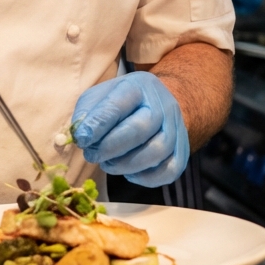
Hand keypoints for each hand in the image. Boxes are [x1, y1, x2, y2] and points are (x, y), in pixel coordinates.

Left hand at [72, 72, 189, 187]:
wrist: (158, 102)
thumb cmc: (121, 102)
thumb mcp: (100, 96)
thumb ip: (87, 114)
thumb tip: (81, 137)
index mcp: (137, 86)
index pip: (117, 105)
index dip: (97, 125)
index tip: (82, 140)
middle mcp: (161, 104)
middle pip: (140, 129)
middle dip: (110, 147)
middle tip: (92, 155)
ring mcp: (176, 127)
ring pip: (157, 152)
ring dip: (126, 165)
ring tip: (108, 164)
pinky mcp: (183, 149)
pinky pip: (170, 170)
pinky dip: (147, 178)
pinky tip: (129, 173)